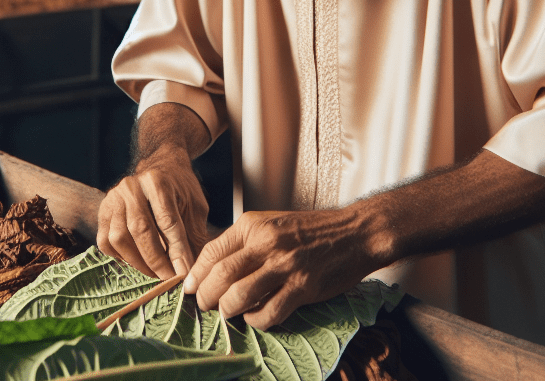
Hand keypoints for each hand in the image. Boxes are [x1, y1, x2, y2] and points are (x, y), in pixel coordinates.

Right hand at [97, 144, 209, 279]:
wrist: (160, 167)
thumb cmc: (180, 190)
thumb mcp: (195, 207)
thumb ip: (193, 236)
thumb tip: (190, 271)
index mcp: (157, 182)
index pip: (166, 221)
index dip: (176, 250)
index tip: (184, 273)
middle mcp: (131, 187)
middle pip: (140, 230)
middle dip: (155, 260)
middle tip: (168, 279)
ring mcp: (113, 198)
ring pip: (119, 238)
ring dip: (137, 262)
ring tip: (154, 274)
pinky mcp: (103, 211)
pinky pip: (106, 242)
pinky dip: (120, 257)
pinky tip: (137, 262)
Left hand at [183, 207, 382, 329]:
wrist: (355, 232)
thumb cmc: (312, 230)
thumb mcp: (272, 223)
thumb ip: (245, 242)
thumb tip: (215, 268)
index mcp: (254, 225)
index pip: (212, 251)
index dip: (196, 274)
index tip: (189, 287)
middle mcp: (266, 243)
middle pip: (220, 275)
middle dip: (206, 295)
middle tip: (204, 305)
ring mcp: (285, 266)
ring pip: (239, 295)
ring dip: (226, 309)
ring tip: (226, 312)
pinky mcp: (302, 288)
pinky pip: (268, 313)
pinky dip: (255, 320)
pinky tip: (255, 317)